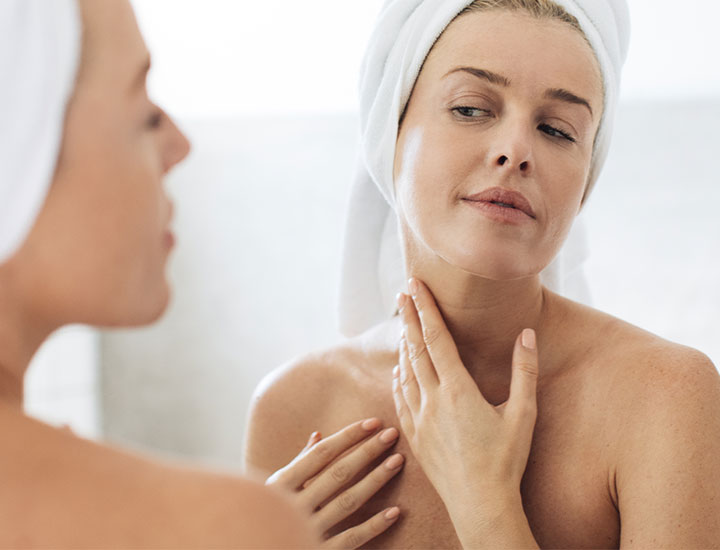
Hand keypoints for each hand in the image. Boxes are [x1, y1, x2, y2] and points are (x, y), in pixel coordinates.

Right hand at [266, 418, 404, 548]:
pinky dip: (373, 526)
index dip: (349, 436)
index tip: (373, 422)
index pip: (321, 454)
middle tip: (392, 435)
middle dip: (367, 452)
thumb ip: (298, 463)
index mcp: (281, 483)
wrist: (253, 545)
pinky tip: (395, 511)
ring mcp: (307, 529)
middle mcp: (293, 505)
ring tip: (397, 461)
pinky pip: (350, 539)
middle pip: (338, 474)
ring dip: (375, 480)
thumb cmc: (265, 512)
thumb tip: (318, 435)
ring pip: (348, 502)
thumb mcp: (274, 487)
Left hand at [392, 278, 539, 545]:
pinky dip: (398, 379)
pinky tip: (398, 373)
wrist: (480, 505)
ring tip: (403, 325)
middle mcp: (433, 400)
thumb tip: (527, 333)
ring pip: (405, 373)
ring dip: (403, 346)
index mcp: (458, 390)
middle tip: (402, 293)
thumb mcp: (523, 414)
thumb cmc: (505, 461)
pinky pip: (400, 399)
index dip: (425, 308)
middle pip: (415, 349)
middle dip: (409, 317)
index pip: (436, 338)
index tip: (415, 284)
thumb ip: (524, 371)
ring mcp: (420, 418)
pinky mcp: (415, 436)